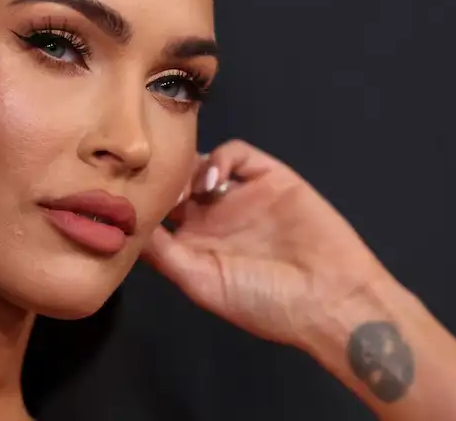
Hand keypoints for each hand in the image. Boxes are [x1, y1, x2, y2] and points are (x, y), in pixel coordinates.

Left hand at [143, 140, 390, 347]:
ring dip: (184, 168)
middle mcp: (214, 217)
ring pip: (200, 163)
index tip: (125, 206)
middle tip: (152, 189)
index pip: (156, 213)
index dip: (140, 204)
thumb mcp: (201, 283)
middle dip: (159, 180)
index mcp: (194, 244)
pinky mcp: (269, 176)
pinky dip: (218, 158)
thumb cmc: (265, 302)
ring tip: (182, 191)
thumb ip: (163, 254)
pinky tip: (211, 182)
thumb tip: (126, 228)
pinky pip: (236, 153)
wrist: (330, 298)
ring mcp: (241, 194)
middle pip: (174, 182)